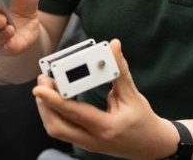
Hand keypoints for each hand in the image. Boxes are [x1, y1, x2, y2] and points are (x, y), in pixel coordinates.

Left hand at [33, 39, 178, 158]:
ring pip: (57, 130)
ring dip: (47, 110)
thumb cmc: (144, 121)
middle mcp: (93, 140)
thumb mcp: (133, 96)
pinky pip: (64, 130)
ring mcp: (88, 144)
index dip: (54, 100)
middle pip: (57, 127)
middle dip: (44, 105)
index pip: (75, 113)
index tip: (41, 87)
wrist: (152, 146)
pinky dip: (55, 114)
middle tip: (42, 82)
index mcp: (106, 128)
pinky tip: (55, 100)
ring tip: (46, 89)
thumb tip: (114, 47)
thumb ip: (120, 71)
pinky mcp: (85, 142)